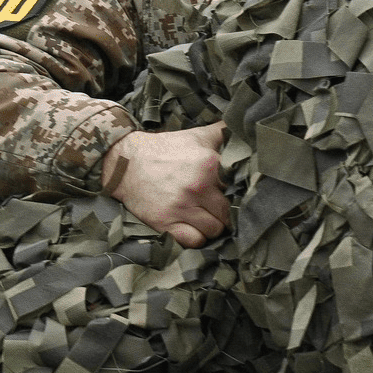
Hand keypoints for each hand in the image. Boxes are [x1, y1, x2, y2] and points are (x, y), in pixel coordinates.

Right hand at [100, 123, 231, 247]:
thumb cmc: (165, 149)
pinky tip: (192, 227)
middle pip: (228, 212)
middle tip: (216, 207)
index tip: (234, 195)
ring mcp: (181, 207)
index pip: (239, 188)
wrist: (125, 162)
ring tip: (204, 216)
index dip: (238, 193)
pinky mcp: (165, 223)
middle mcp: (198, 187)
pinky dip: (196, 237)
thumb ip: (226, 133)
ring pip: (214, 230)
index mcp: (209, 164)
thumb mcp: (197, 136)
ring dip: (212, 226)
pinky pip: (194, 241)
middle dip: (224, 211)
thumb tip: (248, 131)